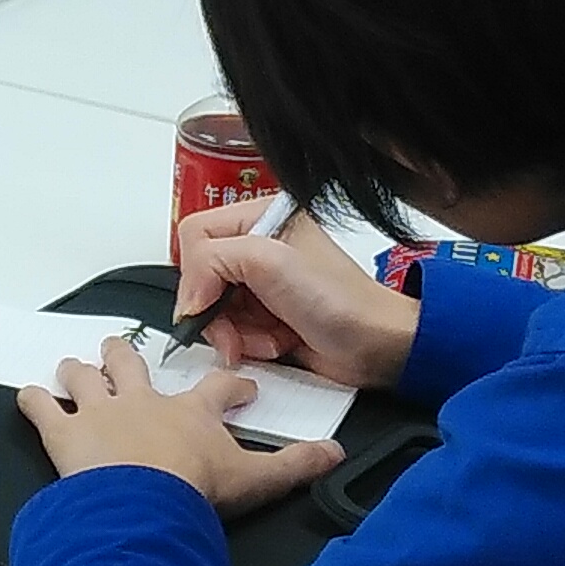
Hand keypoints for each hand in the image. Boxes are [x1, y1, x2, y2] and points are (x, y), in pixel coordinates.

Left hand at [19, 333, 344, 514]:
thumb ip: (297, 466)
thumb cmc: (194, 488)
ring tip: (75, 366)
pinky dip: (33, 400)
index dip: (231, 383)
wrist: (144, 501)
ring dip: (80, 371)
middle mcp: (143, 402)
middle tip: (122, 349)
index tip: (239, 384)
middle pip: (133, 366)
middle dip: (127, 356)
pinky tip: (27, 396)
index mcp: (190, 413)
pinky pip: (43, 408)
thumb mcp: (257, 479)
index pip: (217, 389)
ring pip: (86, 377)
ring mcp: (101, 412)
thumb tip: (334, 456)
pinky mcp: (64, 433)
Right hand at [172, 195, 417, 390]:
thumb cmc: (343, 301)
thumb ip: (212, 261)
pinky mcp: (265, 317)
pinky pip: (231, 333)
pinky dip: (248, 345)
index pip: (195, 235)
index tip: (208, 303)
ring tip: (268, 337)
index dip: (195, 273)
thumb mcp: (270, 261)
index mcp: (259, 217)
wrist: (377, 347)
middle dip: (217, 311)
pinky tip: (275, 344)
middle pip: (200, 277)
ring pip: (213, 310)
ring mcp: (261, 284)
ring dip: (236, 333)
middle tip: (236, 330)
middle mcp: (258, 247)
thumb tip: (187, 298)